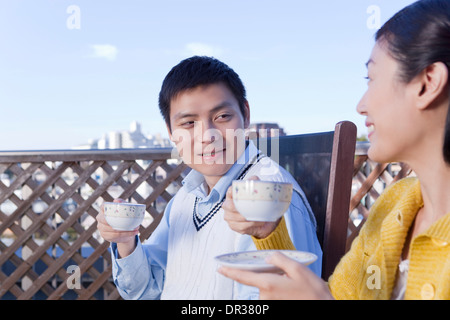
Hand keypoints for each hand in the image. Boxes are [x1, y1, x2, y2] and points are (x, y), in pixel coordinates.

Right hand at [96, 198, 138, 257]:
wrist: (125, 229)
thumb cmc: (124, 215)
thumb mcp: (125, 208)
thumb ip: (122, 202)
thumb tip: (116, 200)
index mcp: (104, 209)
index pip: (103, 206)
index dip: (107, 207)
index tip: (116, 209)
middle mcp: (100, 218)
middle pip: (104, 219)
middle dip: (115, 222)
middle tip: (128, 222)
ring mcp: (101, 227)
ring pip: (111, 229)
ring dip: (125, 230)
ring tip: (136, 228)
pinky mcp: (104, 235)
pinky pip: (114, 236)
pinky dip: (125, 234)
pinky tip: (133, 233)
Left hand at [218, 252, 332, 299]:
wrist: (324, 308)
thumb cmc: (313, 292)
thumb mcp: (298, 269)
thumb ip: (279, 259)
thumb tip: (268, 257)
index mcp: (269, 285)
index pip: (244, 276)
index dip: (230, 272)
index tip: (220, 268)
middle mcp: (265, 296)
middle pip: (259, 280)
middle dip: (269, 275)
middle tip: (289, 278)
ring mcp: (269, 304)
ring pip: (266, 288)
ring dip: (275, 284)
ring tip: (294, 287)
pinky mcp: (274, 307)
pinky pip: (271, 295)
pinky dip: (277, 290)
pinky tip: (292, 292)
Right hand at [222, 176, 279, 238]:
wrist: (264, 220)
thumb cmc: (258, 204)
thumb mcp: (258, 191)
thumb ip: (255, 182)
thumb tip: (254, 180)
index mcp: (232, 195)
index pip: (230, 191)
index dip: (234, 192)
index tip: (242, 193)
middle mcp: (228, 205)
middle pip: (229, 206)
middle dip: (239, 208)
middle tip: (252, 208)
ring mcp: (229, 217)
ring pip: (236, 217)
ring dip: (249, 217)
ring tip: (261, 216)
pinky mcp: (234, 226)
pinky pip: (241, 226)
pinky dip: (251, 225)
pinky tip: (257, 222)